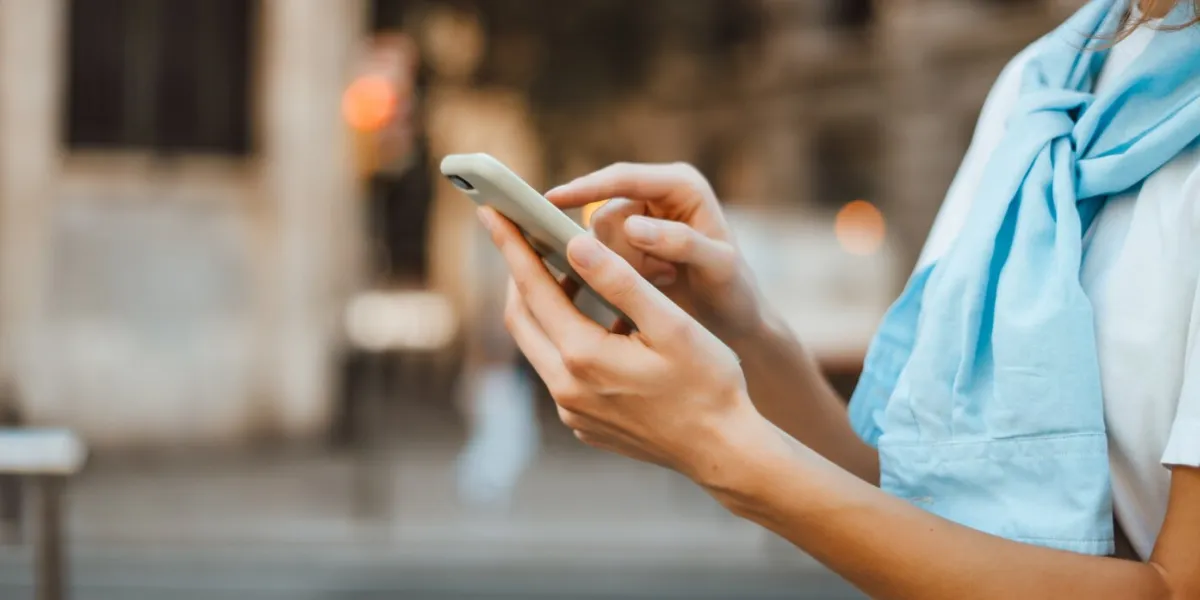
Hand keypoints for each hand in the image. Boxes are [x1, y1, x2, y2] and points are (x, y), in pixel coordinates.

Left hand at [478, 206, 770, 481]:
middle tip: (525, 238)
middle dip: (520, 275)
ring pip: (540, 346)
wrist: (723, 450)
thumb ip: (620, 281)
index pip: (533, 289)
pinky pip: (559, 373)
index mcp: (584, 357)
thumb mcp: (670, 324)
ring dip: (546, 308)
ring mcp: (572, 412)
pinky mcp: (584, 424)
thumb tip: (575, 243)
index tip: (492, 212)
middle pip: (522, 319)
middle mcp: (566, 389)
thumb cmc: (708, 383)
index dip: (512, 246)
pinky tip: (594, 323)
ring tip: (567, 274)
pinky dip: (565, 339)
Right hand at [546, 163, 763, 340]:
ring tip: (664, 279)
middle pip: (605, 213)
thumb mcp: (718, 267)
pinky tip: (649, 284)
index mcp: (682, 185)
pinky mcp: (629, 244)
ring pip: (599, 238)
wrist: (734, 320)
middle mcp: (658, 194)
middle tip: (661, 274)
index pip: (623, 178)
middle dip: (619, 250)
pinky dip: (616, 274)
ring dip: (622, 266)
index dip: (586, 188)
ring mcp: (642, 218)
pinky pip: (601, 255)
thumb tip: (632, 225)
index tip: (551, 200)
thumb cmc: (734, 291)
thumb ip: (681, 242)